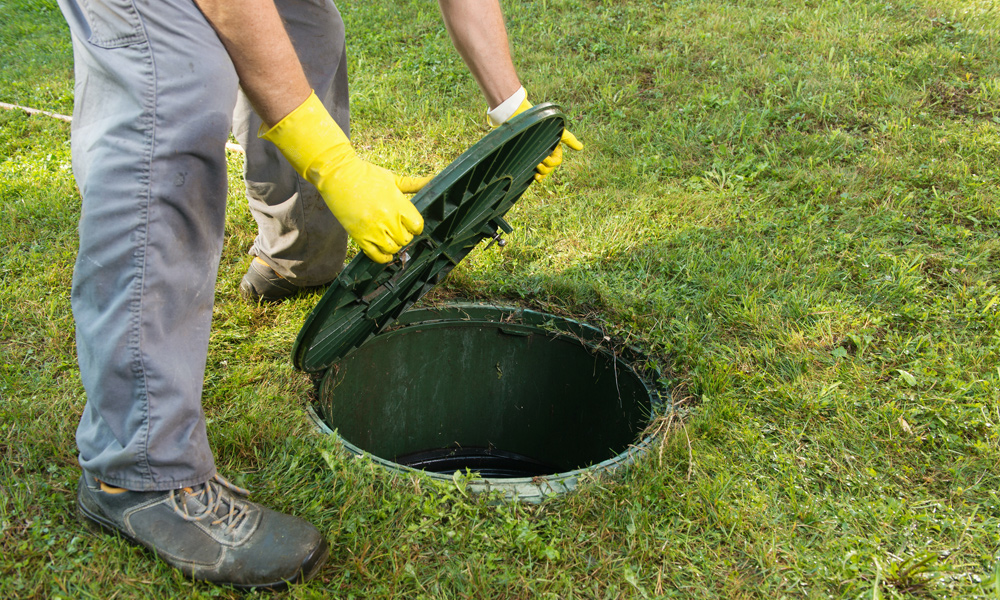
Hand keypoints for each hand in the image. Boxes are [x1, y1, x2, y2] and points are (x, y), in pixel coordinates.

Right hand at [261, 92, 427, 262]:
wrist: (338, 175)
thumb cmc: (367, 175)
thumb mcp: (393, 178)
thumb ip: (414, 184)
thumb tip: (435, 180)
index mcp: (398, 203)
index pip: (417, 225)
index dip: (416, 227)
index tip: (411, 224)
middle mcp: (387, 218)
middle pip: (405, 239)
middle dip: (405, 235)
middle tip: (399, 229)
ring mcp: (373, 228)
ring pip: (393, 249)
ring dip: (394, 246)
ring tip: (390, 238)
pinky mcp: (359, 236)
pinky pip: (375, 256)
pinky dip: (382, 257)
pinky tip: (384, 252)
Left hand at [489, 89, 582, 180]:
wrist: (525, 118)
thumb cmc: (542, 123)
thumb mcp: (558, 131)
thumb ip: (569, 140)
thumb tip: (581, 148)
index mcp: (554, 147)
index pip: (556, 161)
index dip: (551, 163)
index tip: (544, 159)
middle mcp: (547, 152)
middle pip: (550, 167)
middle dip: (545, 169)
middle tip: (538, 165)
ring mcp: (537, 155)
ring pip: (543, 170)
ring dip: (541, 174)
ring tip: (535, 173)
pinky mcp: (528, 156)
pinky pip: (533, 169)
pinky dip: (535, 175)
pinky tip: (534, 177)